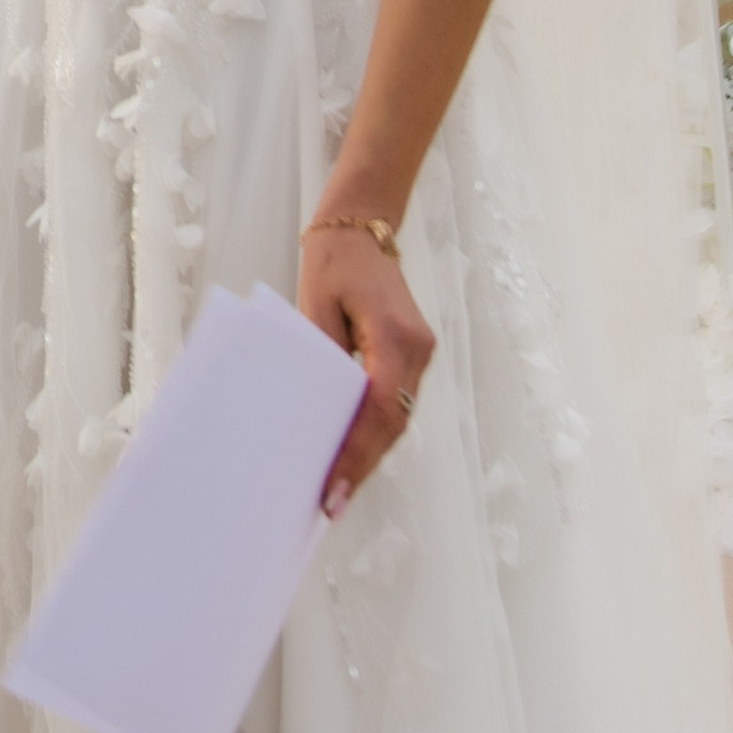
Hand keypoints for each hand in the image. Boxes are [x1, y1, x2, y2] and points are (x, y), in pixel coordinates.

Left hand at [300, 221, 433, 514]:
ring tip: (336, 492)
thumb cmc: (332, 261)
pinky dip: (375, 431)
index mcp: (394, 333)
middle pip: (392, 422)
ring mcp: (422, 353)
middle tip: (330, 505)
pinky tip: (351, 455)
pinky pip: (397, 402)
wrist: (363, 227)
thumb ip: (320, 358)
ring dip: (370, 454)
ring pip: (398, 418)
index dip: (357, 453)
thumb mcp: (314, 306)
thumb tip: (310, 418)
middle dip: (362, 465)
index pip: (378, 406)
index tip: (332, 489)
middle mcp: (418, 347)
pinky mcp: (414, 355)